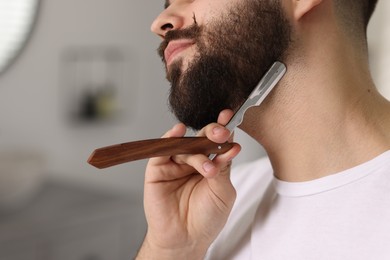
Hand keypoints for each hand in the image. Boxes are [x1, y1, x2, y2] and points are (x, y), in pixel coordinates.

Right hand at [136, 109, 240, 258]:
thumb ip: (223, 166)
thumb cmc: (207, 218)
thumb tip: (231, 144)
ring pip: (185, 145)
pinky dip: (169, 138)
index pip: (217, 142)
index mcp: (211, 164)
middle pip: (201, 138)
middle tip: (221, 133)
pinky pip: (162, 149)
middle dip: (212, 132)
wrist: (186, 239)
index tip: (229, 117)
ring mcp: (175, 164)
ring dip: (197, 149)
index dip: (224, 129)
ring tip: (207, 168)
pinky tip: (178, 131)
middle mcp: (193, 161)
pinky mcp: (157, 170)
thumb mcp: (223, 191)